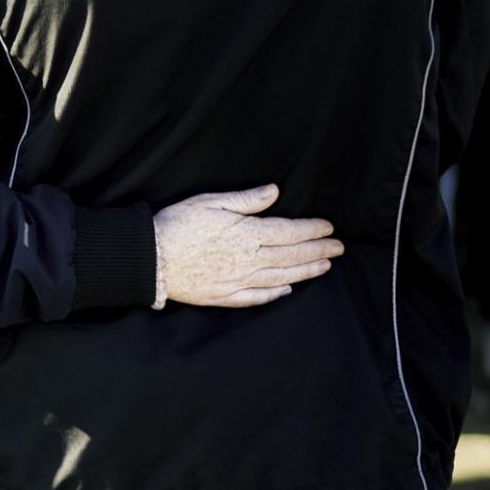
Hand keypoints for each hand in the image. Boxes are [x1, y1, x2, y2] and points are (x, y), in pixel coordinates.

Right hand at [154, 185, 341, 309]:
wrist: (150, 259)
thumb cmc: (177, 225)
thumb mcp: (210, 202)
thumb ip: (245, 200)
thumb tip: (274, 192)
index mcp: (246, 234)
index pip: (289, 231)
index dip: (312, 230)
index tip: (328, 227)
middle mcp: (248, 260)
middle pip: (291, 255)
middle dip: (318, 250)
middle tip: (339, 248)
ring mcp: (238, 281)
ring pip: (281, 277)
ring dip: (305, 271)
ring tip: (324, 266)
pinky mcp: (224, 296)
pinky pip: (257, 297)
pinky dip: (275, 294)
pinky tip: (287, 289)